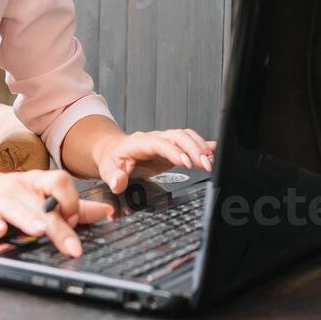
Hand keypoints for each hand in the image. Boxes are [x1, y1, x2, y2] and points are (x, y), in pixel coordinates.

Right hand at [0, 168, 113, 257]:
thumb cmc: (6, 195)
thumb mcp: (38, 195)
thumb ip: (72, 206)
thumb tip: (107, 212)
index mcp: (36, 182)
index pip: (60, 182)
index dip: (71, 201)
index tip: (76, 221)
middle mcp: (19, 188)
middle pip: (42, 204)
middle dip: (58, 225)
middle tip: (72, 247)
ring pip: (15, 207)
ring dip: (28, 219)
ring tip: (40, 231)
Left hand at [92, 129, 216, 191]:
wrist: (113, 149)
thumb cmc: (112, 158)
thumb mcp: (106, 169)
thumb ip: (113, 177)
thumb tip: (118, 183)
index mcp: (140, 142)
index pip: (160, 143)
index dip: (174, 151)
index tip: (185, 162)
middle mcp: (155, 138)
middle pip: (178, 136)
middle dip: (194, 148)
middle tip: (205, 164)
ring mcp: (165, 141)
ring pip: (186, 137)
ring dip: (200, 147)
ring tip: (210, 161)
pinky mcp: (172, 147)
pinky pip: (189, 141)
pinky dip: (202, 145)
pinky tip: (214, 151)